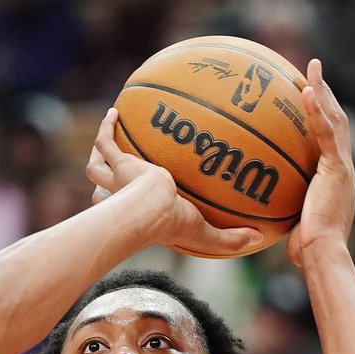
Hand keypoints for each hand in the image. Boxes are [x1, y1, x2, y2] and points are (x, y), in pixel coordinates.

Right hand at [86, 107, 260, 255]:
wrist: (151, 209)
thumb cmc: (172, 225)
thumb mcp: (205, 233)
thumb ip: (230, 237)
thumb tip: (258, 239)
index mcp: (136, 211)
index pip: (123, 208)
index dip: (121, 203)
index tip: (129, 196)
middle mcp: (120, 195)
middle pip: (101, 187)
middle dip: (102, 177)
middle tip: (111, 165)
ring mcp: (118, 177)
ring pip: (97, 164)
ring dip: (99, 148)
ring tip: (109, 128)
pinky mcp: (120, 162)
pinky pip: (107, 143)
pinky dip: (106, 129)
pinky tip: (114, 112)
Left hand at [286, 59, 353, 266]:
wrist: (322, 254)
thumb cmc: (305, 249)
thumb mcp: (289, 223)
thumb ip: (279, 211)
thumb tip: (253, 215)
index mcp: (333, 176)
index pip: (329, 138)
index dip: (321, 115)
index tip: (307, 97)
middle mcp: (341, 166)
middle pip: (335, 120)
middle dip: (325, 94)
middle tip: (311, 71)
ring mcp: (342, 166)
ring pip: (334, 119)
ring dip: (323, 91)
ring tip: (311, 69)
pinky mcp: (338, 169)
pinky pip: (327, 133)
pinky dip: (318, 111)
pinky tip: (307, 92)